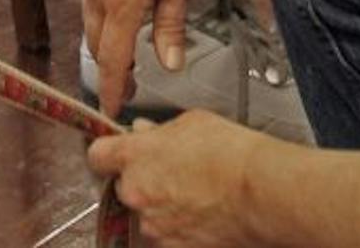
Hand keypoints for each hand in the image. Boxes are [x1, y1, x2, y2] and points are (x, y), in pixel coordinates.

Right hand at [83, 0, 214, 118]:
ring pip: (91, 17)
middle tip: (129, 84)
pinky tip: (120, 10)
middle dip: (109, 67)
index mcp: (123, 0)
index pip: (113, 58)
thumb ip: (171, 25)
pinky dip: (102, 11)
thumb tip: (168, 64)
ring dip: (104, 39)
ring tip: (124, 52)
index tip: (111, 110)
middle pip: (96, 41)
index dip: (112, 88)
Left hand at [88, 111, 291, 246]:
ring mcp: (153, 225)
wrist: (262, 192)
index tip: (121, 153)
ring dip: (162, 207)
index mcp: (134, 157)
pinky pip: (166, 236)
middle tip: (173, 173)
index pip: (98, 156)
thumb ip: (159, 131)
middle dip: (143, 181)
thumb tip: (146, 133)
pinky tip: (203, 213)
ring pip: (146, 215)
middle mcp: (136, 193)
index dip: (110, 154)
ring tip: (195, 194)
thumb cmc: (232, 153)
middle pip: (125, 188)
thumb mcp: (192, 123)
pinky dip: (179, 228)